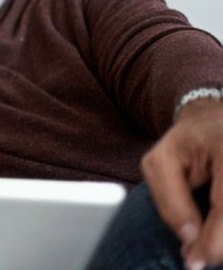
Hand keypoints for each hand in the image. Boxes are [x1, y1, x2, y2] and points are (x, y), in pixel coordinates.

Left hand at [142, 99, 222, 268]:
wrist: (215, 122)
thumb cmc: (185, 142)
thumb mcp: (160, 162)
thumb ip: (171, 200)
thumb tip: (190, 238)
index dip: (213, 241)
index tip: (196, 261)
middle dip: (219, 246)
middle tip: (197, 258)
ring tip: (205, 246)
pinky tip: (214, 232)